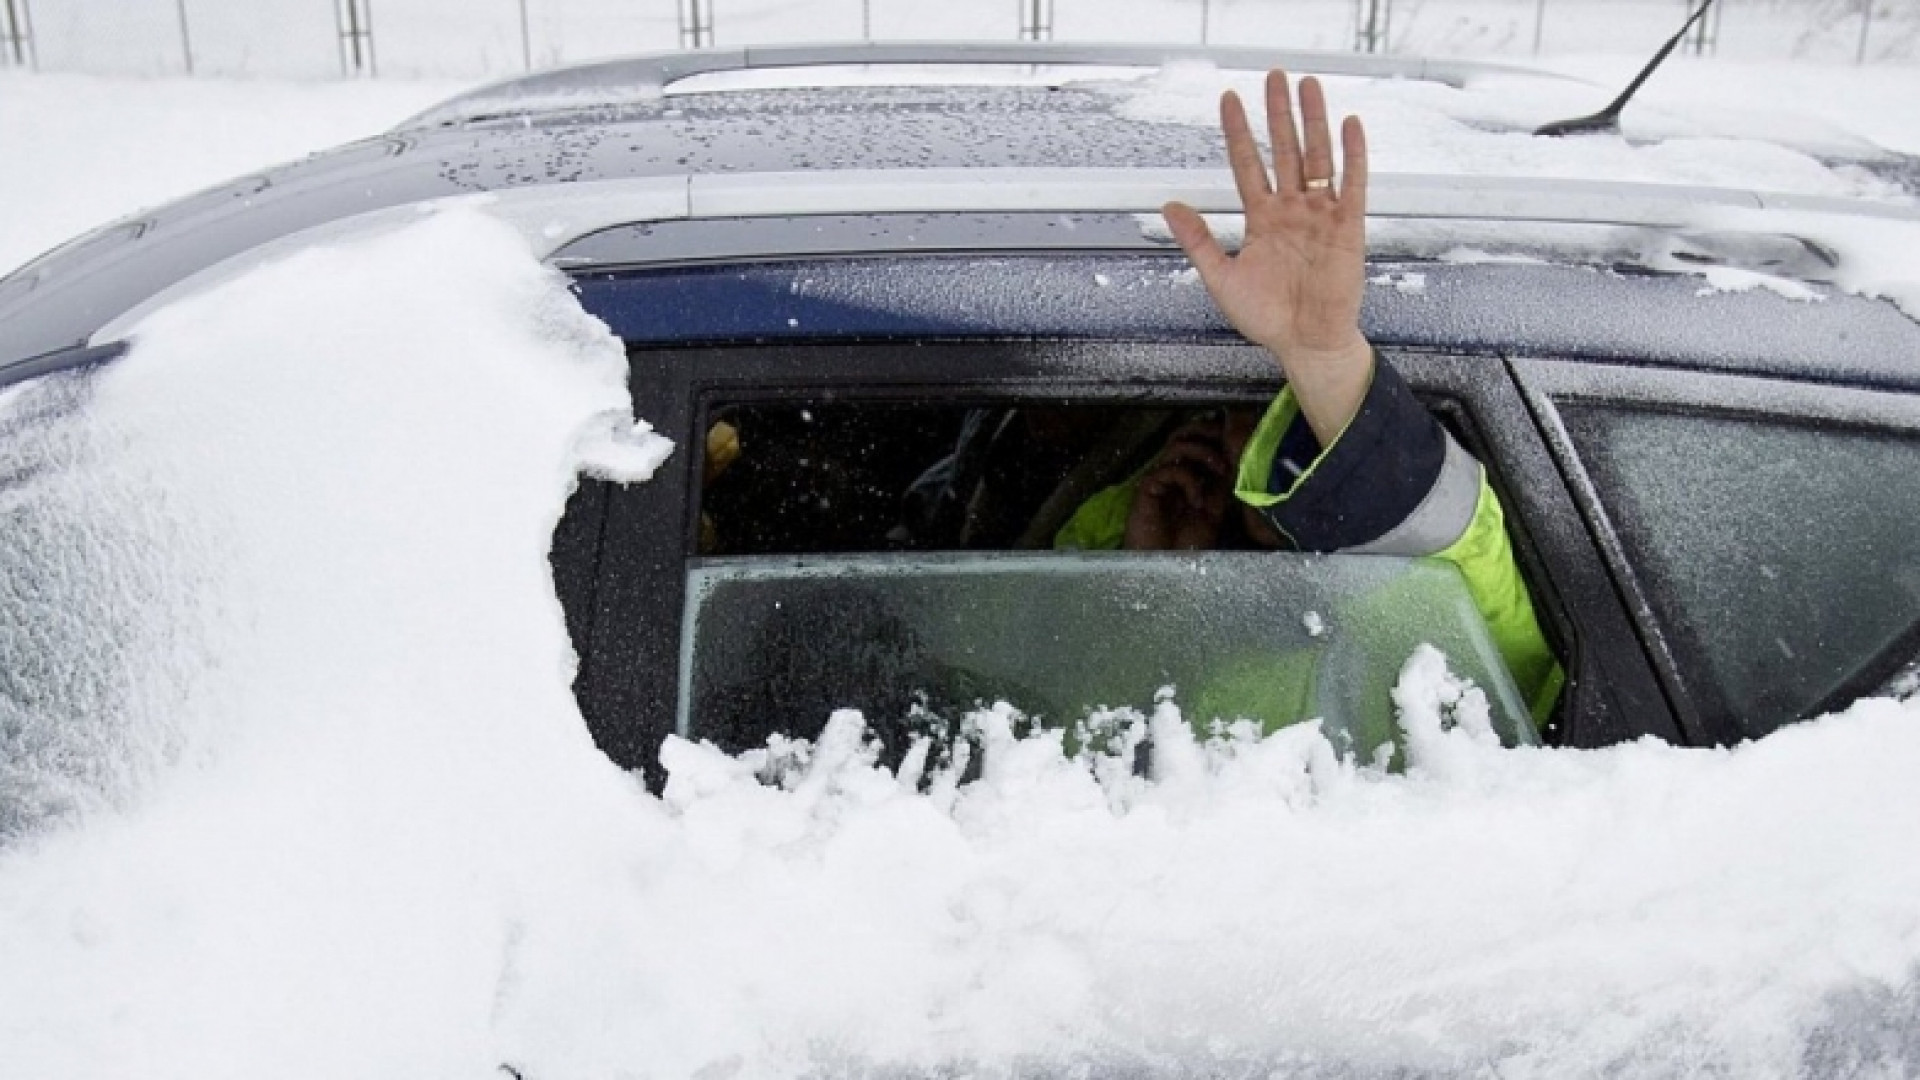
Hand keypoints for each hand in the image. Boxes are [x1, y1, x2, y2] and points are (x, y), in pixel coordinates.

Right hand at [1124, 418, 1232, 550]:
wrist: (1164, 566)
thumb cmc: (1187, 544)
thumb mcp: (1215, 513)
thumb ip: (1221, 488)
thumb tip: (1236, 461)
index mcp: (1189, 475)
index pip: (1200, 442)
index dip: (1217, 436)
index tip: (1237, 442)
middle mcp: (1173, 472)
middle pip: (1185, 435)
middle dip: (1208, 435)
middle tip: (1228, 448)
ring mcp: (1160, 478)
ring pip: (1177, 445)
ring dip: (1202, 452)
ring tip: (1218, 470)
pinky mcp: (1148, 488)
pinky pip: (1168, 470)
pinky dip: (1189, 481)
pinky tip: (1197, 502)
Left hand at [1162, 71, 1372, 444]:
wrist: (1305, 343)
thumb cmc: (1268, 316)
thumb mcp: (1220, 278)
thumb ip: (1197, 240)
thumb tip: (1170, 206)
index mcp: (1261, 218)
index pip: (1247, 164)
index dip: (1238, 132)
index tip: (1229, 99)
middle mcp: (1292, 210)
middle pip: (1284, 150)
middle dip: (1278, 113)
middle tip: (1274, 76)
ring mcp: (1320, 215)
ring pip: (1317, 157)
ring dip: (1313, 121)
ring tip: (1308, 86)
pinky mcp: (1347, 227)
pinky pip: (1351, 184)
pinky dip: (1351, 155)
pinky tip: (1348, 126)